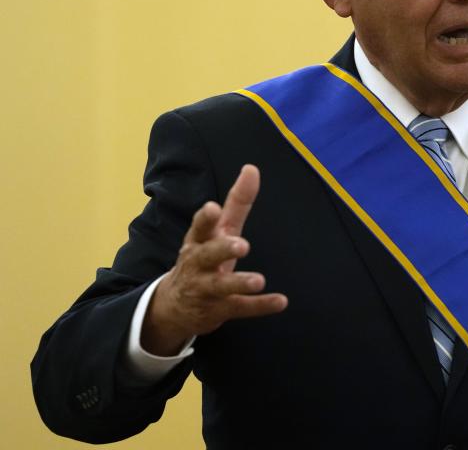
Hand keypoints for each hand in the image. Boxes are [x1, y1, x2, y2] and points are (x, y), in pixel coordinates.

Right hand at [142, 165, 287, 355]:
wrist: (175, 306)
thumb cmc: (203, 257)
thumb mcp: (218, 230)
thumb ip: (236, 202)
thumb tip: (252, 168)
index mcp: (198, 241)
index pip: (199, 227)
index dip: (205, 218)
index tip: (212, 207)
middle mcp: (199, 264)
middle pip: (207, 255)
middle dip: (222, 250)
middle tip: (242, 246)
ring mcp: (207, 288)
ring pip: (221, 286)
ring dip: (239, 282)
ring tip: (258, 280)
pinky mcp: (219, 309)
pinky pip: (240, 307)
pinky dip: (260, 306)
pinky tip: (281, 301)